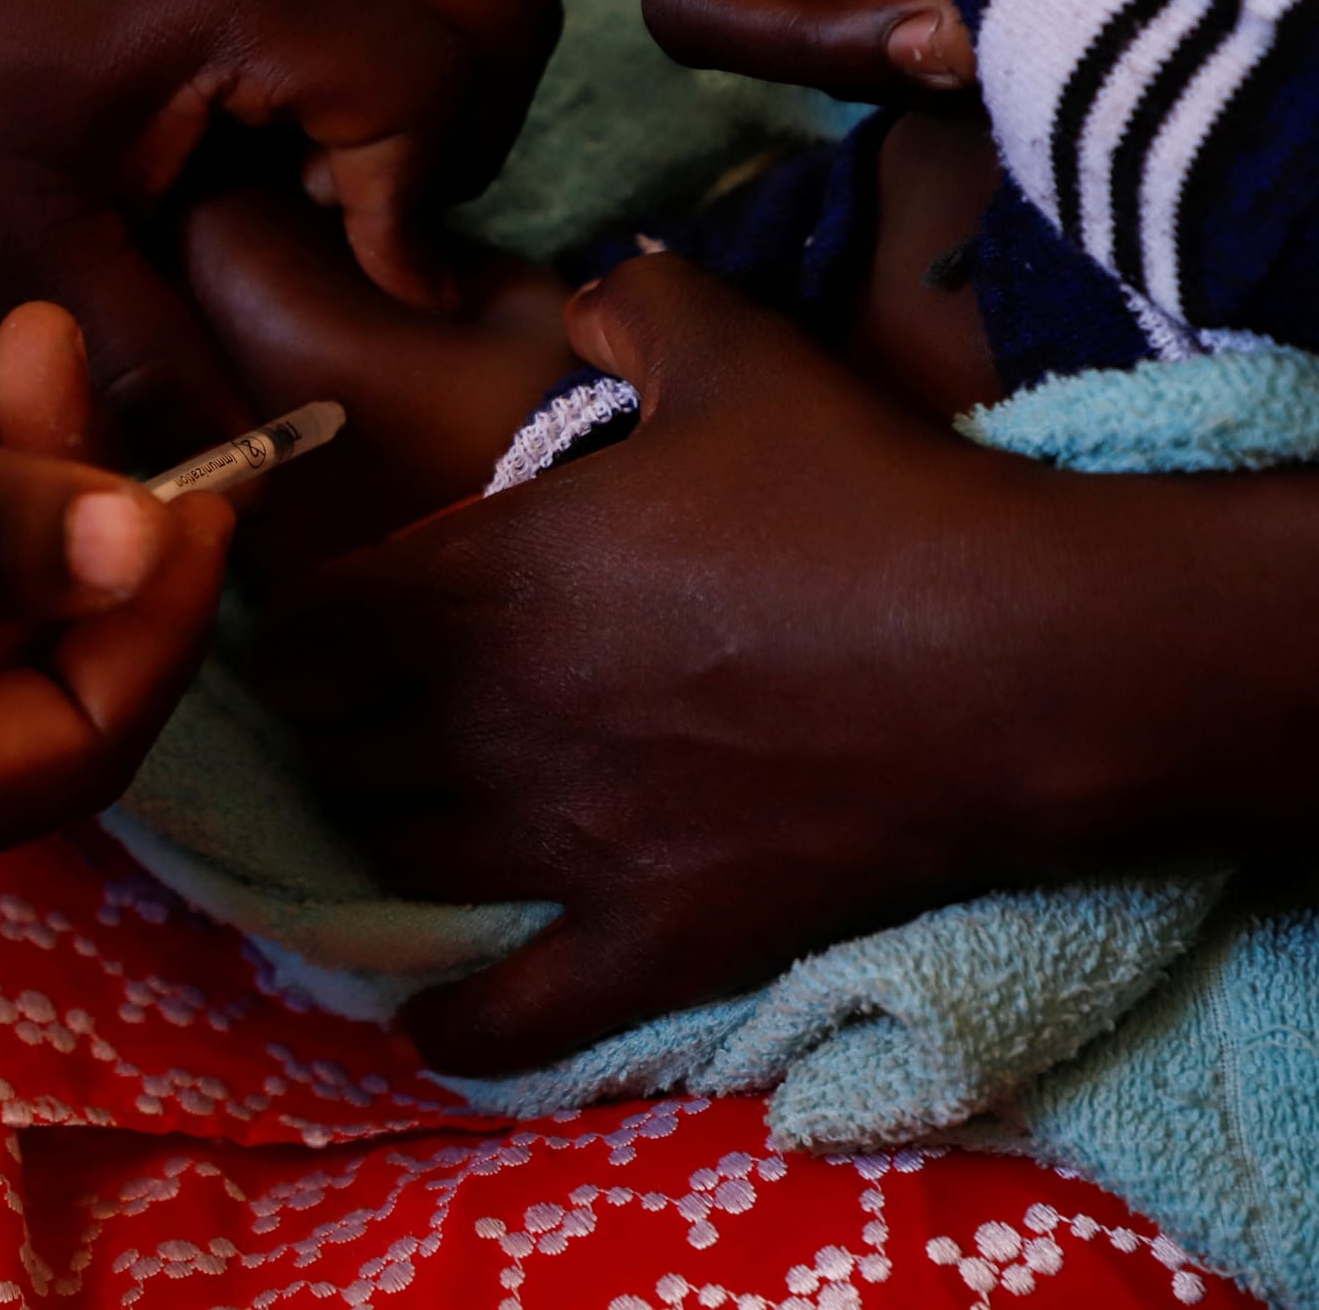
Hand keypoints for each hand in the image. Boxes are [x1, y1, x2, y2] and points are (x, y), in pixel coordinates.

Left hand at [0, 0, 564, 449]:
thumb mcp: (8, 249)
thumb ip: (148, 367)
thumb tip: (251, 485)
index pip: (445, 95)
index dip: (412, 217)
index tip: (342, 283)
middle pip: (502, 24)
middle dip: (454, 152)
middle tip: (337, 227)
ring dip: (417, 114)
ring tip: (295, 189)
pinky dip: (368, 76)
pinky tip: (257, 143)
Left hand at [261, 256, 1318, 1074]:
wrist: (1016, 661)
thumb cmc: (865, 497)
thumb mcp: (742, 356)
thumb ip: (637, 307)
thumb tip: (583, 294)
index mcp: (488, 581)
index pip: (312, 629)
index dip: (302, 625)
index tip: (327, 618)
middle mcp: (493, 718)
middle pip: (338, 746)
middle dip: (335, 724)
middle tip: (369, 706)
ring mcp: (564, 842)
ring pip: (397, 859)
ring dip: (381, 829)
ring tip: (403, 806)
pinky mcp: (649, 940)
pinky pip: (511, 1013)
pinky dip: (454, 1024)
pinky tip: (428, 1020)